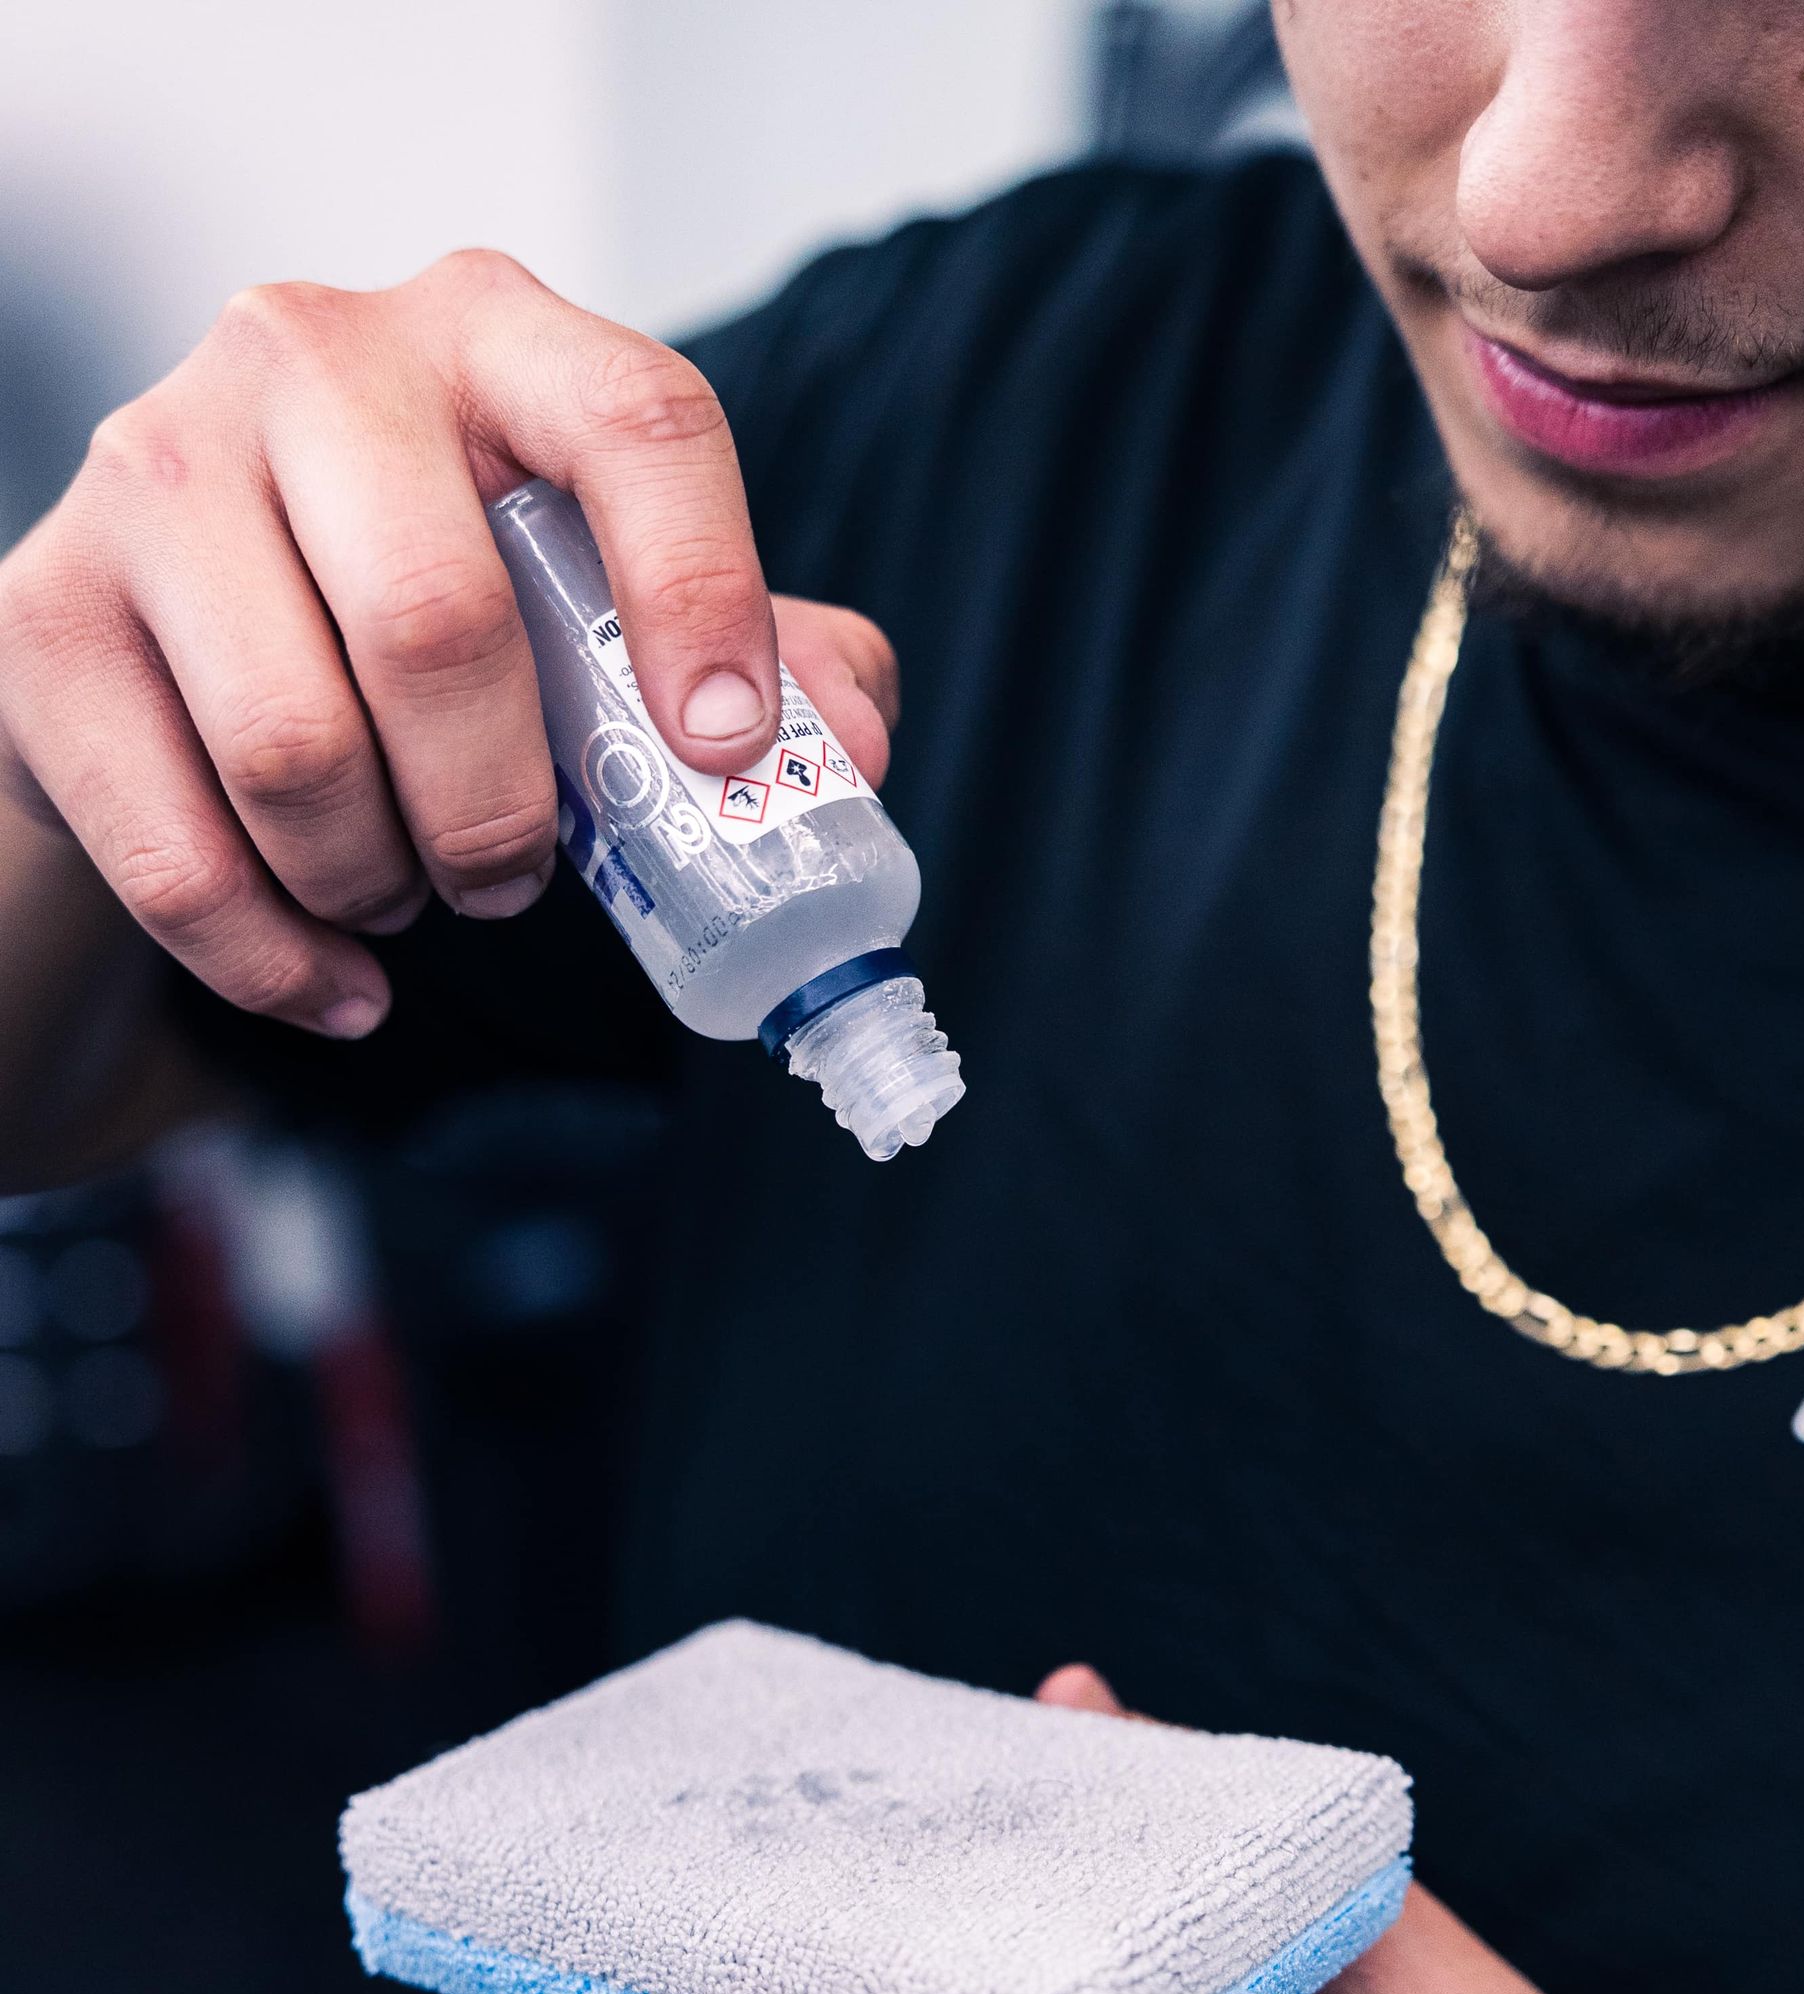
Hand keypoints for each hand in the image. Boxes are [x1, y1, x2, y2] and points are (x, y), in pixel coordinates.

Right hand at [0, 252, 896, 1039]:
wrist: (175, 638)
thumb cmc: (431, 608)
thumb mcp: (605, 601)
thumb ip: (763, 656)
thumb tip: (850, 752)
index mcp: (490, 332)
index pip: (636, 422)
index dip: (705, 599)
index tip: (725, 755)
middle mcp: (306, 357)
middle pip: (438, 624)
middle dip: (501, 811)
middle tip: (517, 878)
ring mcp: (150, 472)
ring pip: (298, 749)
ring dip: (384, 882)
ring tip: (409, 889)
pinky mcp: (40, 616)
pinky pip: (181, 854)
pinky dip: (282, 960)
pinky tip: (338, 978)